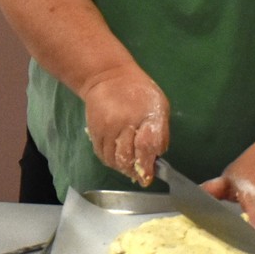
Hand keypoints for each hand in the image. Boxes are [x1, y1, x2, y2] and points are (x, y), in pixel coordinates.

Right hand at [80, 66, 169, 184]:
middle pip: (126, 157)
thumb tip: (157, 155)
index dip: (147, 165)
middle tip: (140, 175)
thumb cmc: (139, 91)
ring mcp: (106, 127)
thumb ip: (160, 131)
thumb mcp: (159, 105)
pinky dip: (110, 161)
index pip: (146, 147)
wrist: (109, 76)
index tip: (148, 177)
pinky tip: (117, 159)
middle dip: (134, 170)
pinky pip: (101, 154)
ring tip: (129, 167)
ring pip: (112, 159)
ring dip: (122, 168)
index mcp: (145, 115)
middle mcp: (124, 123)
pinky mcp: (94, 130)